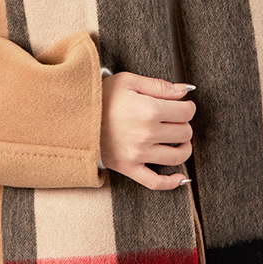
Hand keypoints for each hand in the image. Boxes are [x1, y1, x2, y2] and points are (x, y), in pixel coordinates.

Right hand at [100, 71, 194, 189]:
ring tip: (177, 140)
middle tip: (173, 120)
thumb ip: (160, 86)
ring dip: (183, 148)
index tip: (182, 106)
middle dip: (183, 124)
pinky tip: (180, 178)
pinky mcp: (128, 168)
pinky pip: (156, 182)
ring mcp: (138, 153)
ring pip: (177, 156)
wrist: (75, 116)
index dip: (187, 107)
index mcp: (149, 109)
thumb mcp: (129, 81)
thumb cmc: (102, 96)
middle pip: (184, 133)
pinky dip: (172, 182)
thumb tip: (186, 91)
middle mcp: (146, 133)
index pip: (186, 112)